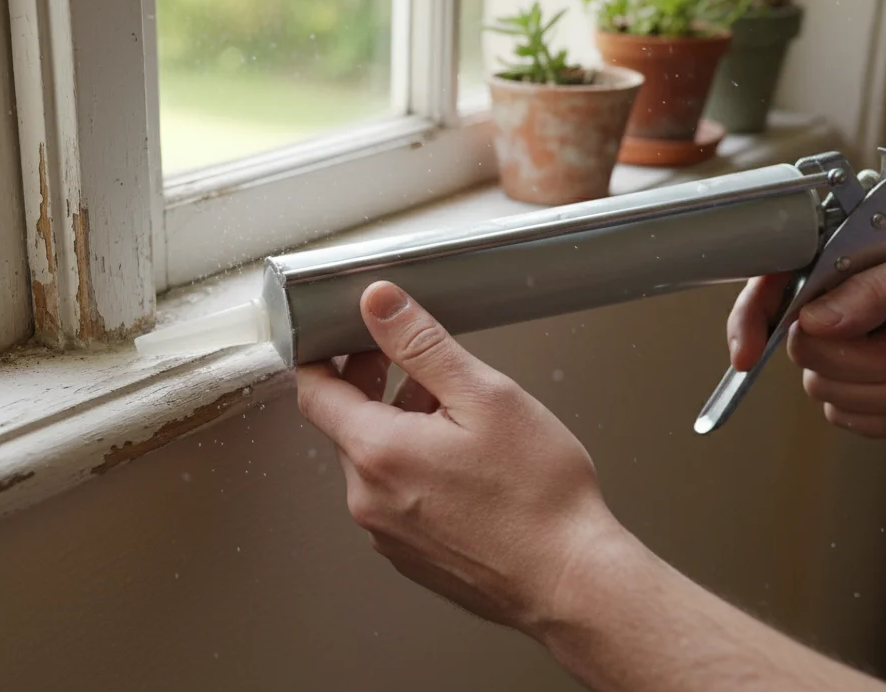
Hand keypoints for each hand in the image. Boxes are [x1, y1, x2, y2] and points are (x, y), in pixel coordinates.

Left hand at [295, 281, 620, 638]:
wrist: (571, 581)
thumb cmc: (539, 499)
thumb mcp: (484, 395)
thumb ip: (422, 344)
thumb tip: (380, 304)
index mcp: (376, 452)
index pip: (315, 392)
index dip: (325, 355)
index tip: (345, 337)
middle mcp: (368, 499)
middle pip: (347, 424)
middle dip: (376, 387)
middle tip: (418, 365)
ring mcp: (386, 533)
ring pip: (375, 461)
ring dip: (401, 428)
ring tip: (457, 416)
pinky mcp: (408, 554)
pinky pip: (394, 496)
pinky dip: (415, 468)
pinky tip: (463, 462)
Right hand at [729, 219, 885, 436]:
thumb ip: (879, 288)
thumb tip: (817, 318)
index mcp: (844, 260)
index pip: (773, 282)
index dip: (750, 318)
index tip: (749, 352)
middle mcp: (836, 305)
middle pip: (798, 346)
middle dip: (860, 359)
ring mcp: (847, 350)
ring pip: (821, 387)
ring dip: (885, 387)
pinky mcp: (863, 391)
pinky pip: (845, 418)